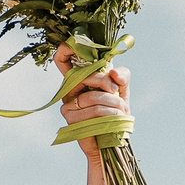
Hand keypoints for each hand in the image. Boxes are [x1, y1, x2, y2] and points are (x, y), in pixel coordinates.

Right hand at [51, 43, 130, 162]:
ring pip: (92, 96)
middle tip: (117, 91)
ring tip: (121, 110)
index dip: (64, 49)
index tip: (72, 43)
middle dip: (104, 82)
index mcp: (78, 79)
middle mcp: (69, 90)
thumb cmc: (115, 113)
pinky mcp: (72, 120)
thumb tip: (113, 73)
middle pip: (83, 75)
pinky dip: (110, 114)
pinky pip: (93, 111)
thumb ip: (122, 76)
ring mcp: (67, 105)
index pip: (62, 60)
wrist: (114, 141)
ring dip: (113, 102)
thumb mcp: (122, 90)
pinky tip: (116, 118)